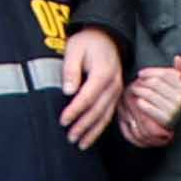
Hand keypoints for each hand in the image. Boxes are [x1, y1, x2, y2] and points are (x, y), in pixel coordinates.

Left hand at [54, 26, 126, 145]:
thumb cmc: (88, 42)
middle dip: (83, 127)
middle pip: (97, 111)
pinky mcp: (116, 94)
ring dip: (93, 131)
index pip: (87, 98)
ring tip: (81, 143)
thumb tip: (68, 91)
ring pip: (106, 116)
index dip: (75, 111)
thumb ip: (70, 70)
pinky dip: (100, 126)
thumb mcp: (74, 50)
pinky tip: (92, 135)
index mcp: (102, 74)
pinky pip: (110, 113)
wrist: (107, 37)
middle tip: (70, 138)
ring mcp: (117, 91)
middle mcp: (113, 85)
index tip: (63, 121)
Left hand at [118, 56, 180, 146]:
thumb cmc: (169, 99)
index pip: (163, 74)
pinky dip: (140, 103)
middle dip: (143, 82)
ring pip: (149, 93)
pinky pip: (147, 106)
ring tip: (134, 91)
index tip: (140, 74)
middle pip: (155, 83)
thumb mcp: (176, 84)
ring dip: (138, 91)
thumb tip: (178, 57)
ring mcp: (174, 110)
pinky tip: (139, 102)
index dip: (149, 72)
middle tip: (136, 84)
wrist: (166, 123)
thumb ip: (180, 69)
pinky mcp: (166, 120)